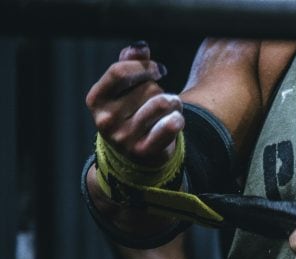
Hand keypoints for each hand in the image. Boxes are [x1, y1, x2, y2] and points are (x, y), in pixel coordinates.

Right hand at [85, 41, 183, 166]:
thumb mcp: (125, 88)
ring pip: (162, 103)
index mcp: (96, 100)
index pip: (120, 71)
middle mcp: (105, 120)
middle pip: (148, 88)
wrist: (138, 153)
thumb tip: (140, 47)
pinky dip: (178, 118)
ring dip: (173, 102)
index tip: (159, 70)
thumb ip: (130, 63)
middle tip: (160, 100)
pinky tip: (175, 120)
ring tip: (170, 108)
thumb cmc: (133, 112)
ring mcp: (123, 138)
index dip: (145, 66)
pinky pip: (170, 125)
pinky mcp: (143, 151)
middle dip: (161, 89)